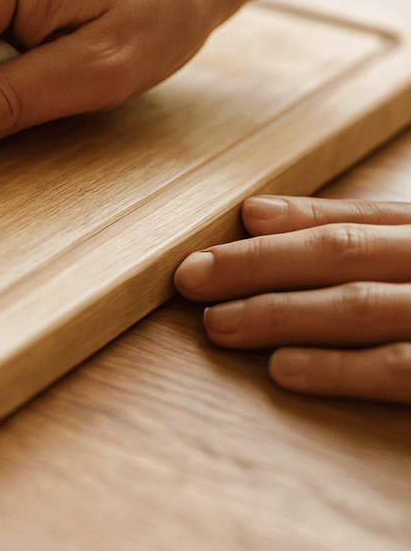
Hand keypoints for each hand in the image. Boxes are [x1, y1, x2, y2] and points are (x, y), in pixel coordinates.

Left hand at [175, 196, 410, 402]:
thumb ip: (361, 239)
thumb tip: (256, 213)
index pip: (355, 220)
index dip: (287, 220)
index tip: (228, 225)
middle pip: (341, 252)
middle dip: (257, 262)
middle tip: (192, 276)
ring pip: (357, 306)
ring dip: (278, 313)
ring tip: (217, 324)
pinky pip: (396, 369)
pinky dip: (337, 368)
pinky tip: (281, 368)